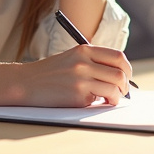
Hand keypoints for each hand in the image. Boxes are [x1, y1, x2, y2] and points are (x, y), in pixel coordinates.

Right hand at [11, 44, 132, 106]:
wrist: (25, 83)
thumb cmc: (49, 73)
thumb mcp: (71, 58)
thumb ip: (92, 62)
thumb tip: (117, 76)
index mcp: (84, 50)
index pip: (117, 56)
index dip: (127, 68)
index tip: (126, 76)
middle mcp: (84, 62)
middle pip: (120, 72)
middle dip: (126, 84)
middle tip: (123, 91)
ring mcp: (81, 79)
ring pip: (115, 87)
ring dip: (118, 96)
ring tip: (111, 99)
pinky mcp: (77, 95)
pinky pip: (101, 99)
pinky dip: (104, 102)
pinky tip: (96, 102)